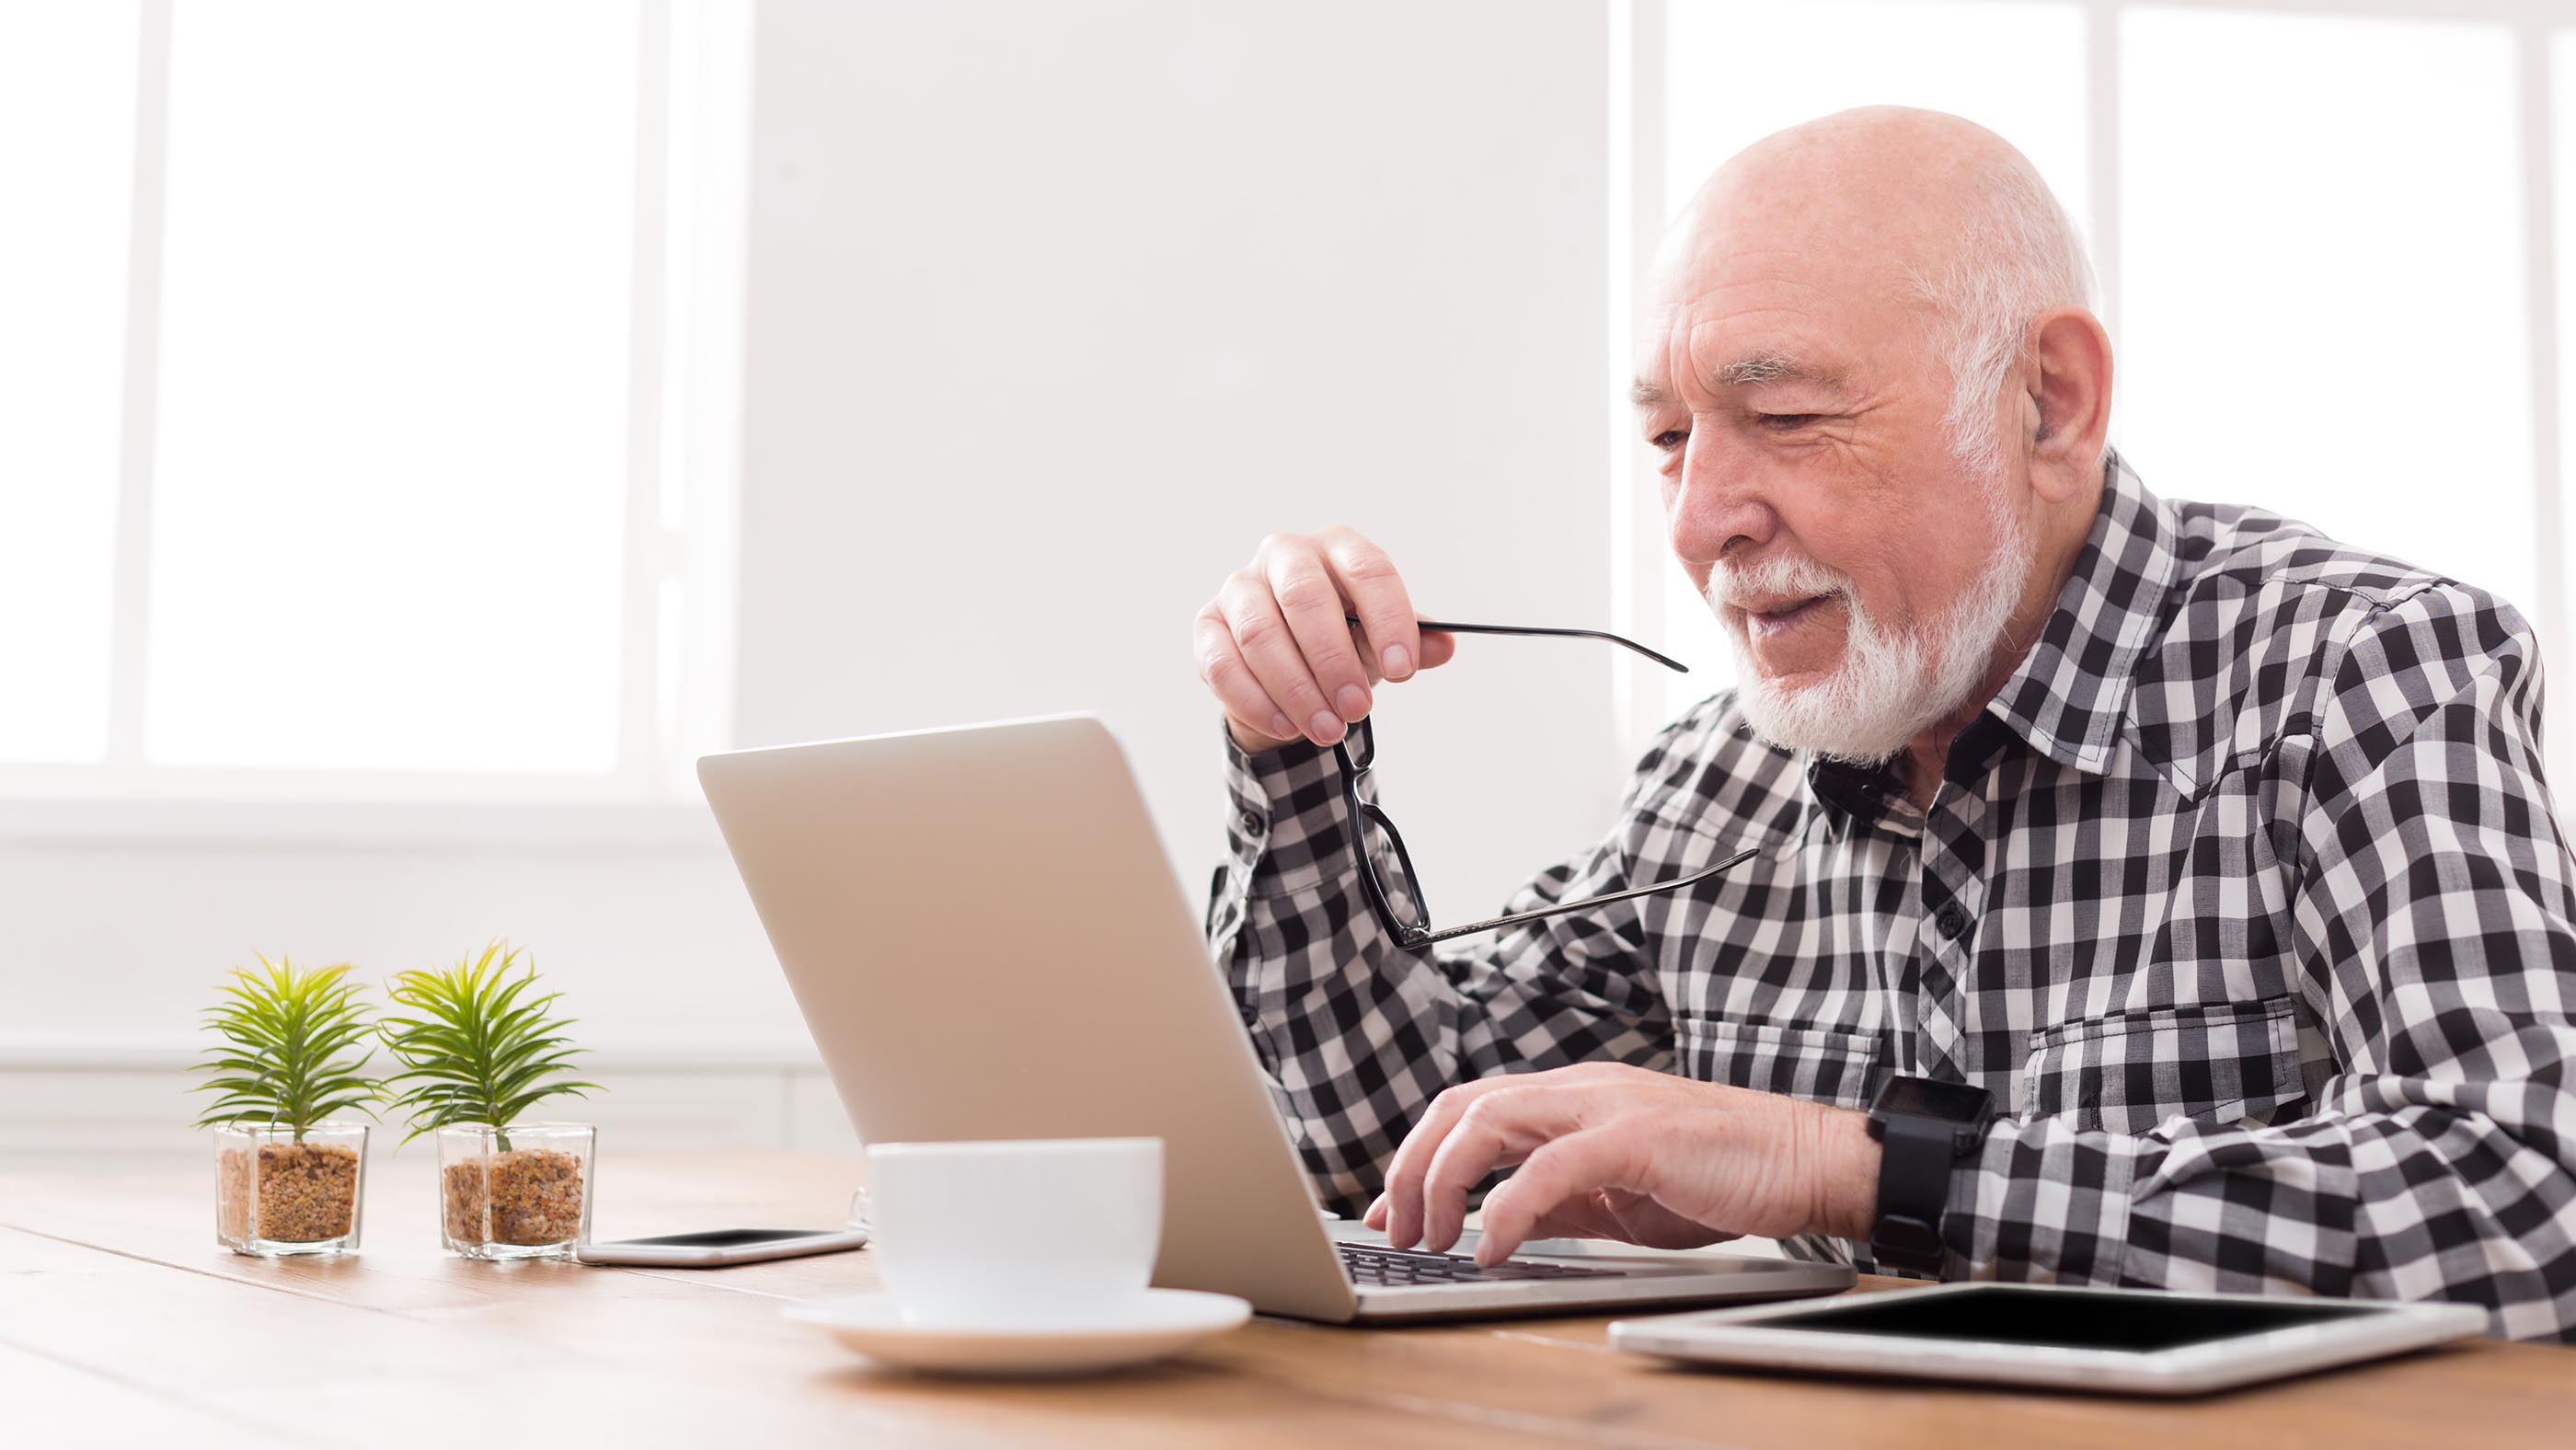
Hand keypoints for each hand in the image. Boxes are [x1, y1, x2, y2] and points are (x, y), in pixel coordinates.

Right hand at [1192, 526, 1456, 752]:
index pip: (1368, 570)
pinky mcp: (1208, 624)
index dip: (1388, 621)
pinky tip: (1286, 726)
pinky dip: (1256, 701)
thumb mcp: (1381, 639)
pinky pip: (1223, 664)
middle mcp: (1285, 554)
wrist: (1288, 655)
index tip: (1404, 671)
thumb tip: (1443, 645)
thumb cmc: (1343, 636)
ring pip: (1260, 634)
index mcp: (1337, 546)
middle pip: (1305, 597)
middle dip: (1334, 660)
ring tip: (1327, 728)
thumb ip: (1413, 643)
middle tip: (1357, 708)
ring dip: (1296, 689)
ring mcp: (1240, 586)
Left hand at [1358, 1062, 1881, 1264]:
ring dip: (1445, 1182)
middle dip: (1413, 1167)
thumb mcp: (1618, 1196)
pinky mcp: (1635, 1136)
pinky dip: (1506, 1207)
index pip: (1470, 1110)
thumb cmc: (1720, 1175)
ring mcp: (1605, 1106)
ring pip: (1489, 1120)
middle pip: (1461, 1106)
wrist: (1802, 1163)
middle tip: (1399, 1228)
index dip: (1419, 1157)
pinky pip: (1548, 1167)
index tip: (1391, 1211)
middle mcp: (1579, 1089)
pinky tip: (1492, 1246)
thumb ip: (1555, 1202)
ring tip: (1435, 1237)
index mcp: (1572, 1098)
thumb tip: (1495, 1224)